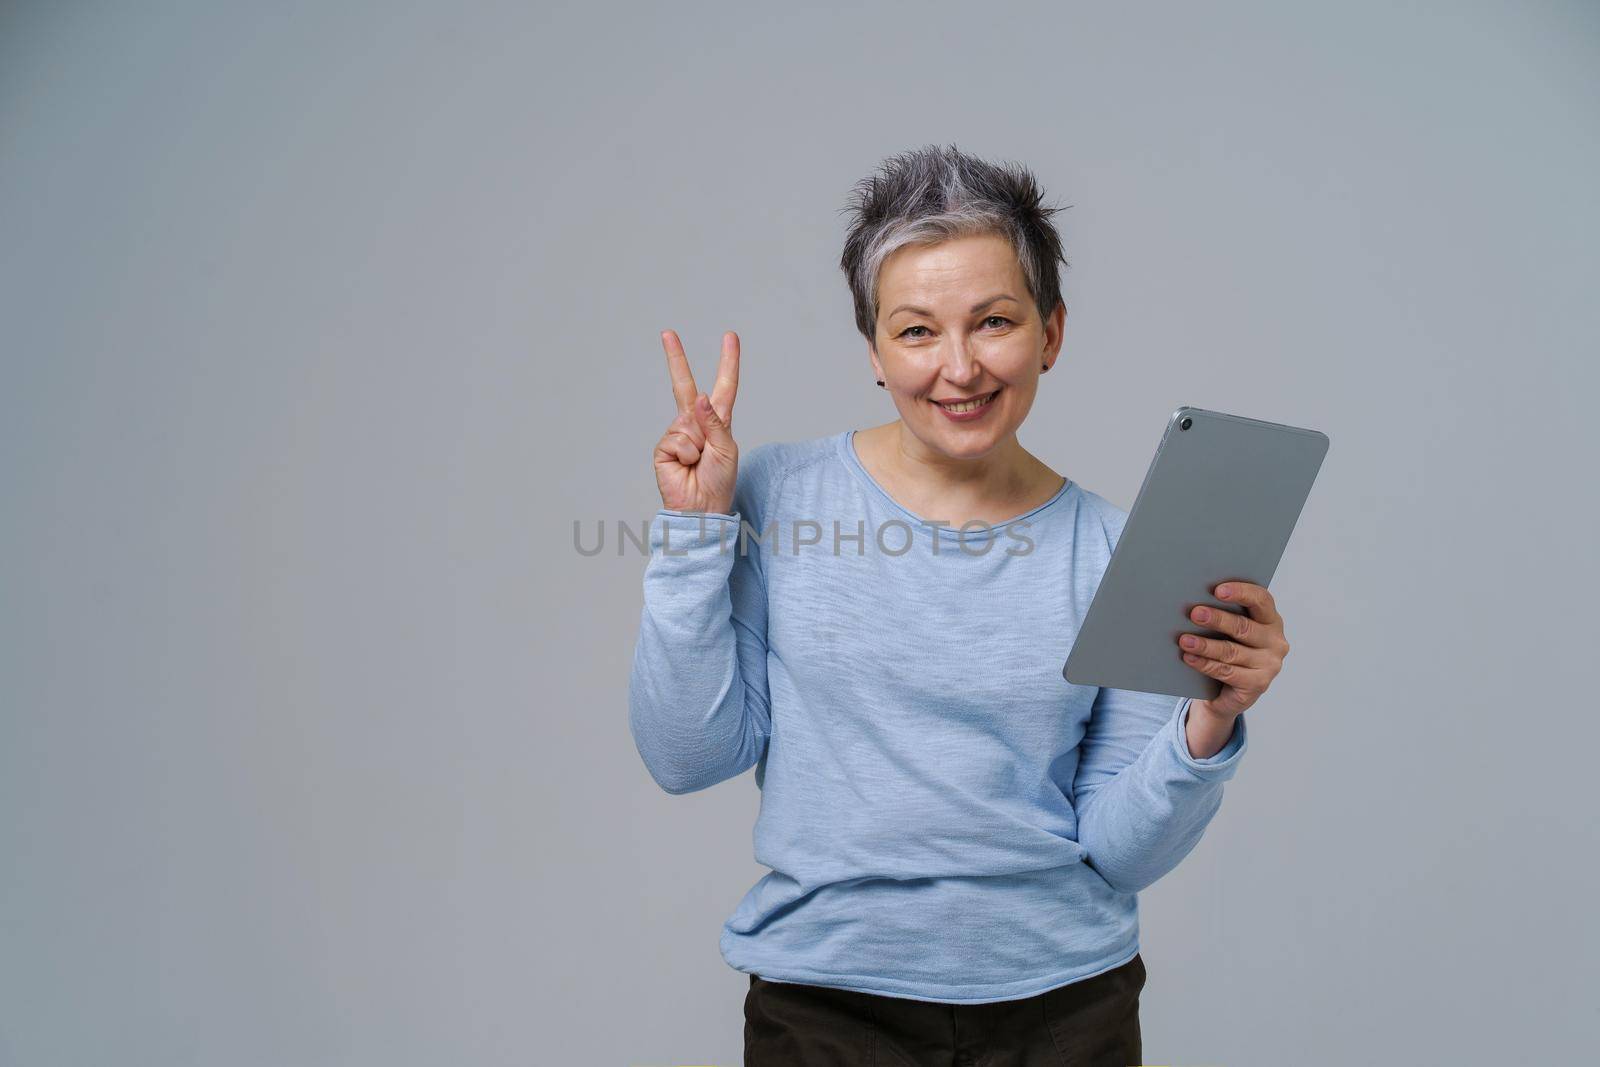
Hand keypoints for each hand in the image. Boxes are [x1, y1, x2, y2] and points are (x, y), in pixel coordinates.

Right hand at [653, 329, 740, 514]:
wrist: (701, 508)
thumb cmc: (719, 481)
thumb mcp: (726, 449)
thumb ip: (714, 422)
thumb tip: (699, 396)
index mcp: (718, 421)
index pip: (724, 385)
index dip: (728, 361)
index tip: (730, 337)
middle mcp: (696, 423)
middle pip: (684, 385)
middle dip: (675, 358)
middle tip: (667, 332)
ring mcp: (678, 433)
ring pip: (686, 422)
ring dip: (698, 445)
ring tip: (699, 463)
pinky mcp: (664, 447)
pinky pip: (677, 439)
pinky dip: (686, 454)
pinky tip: (686, 466)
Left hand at [1176, 582, 1290, 718]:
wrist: (1226, 691)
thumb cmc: (1227, 651)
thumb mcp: (1228, 631)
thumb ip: (1222, 615)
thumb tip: (1195, 604)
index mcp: (1270, 620)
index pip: (1261, 600)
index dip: (1241, 592)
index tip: (1218, 590)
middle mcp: (1275, 641)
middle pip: (1244, 627)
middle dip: (1217, 619)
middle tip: (1195, 614)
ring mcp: (1269, 665)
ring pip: (1232, 651)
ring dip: (1205, 645)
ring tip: (1184, 640)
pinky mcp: (1258, 684)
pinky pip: (1227, 672)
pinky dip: (1205, 664)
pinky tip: (1189, 658)